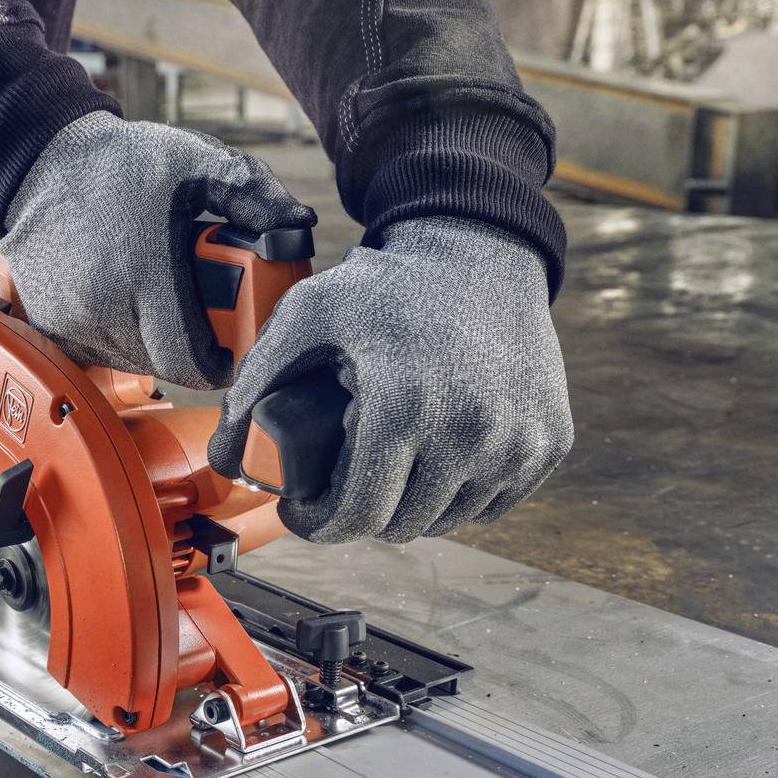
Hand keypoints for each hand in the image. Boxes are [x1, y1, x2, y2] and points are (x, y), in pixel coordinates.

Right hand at [0, 111, 314, 388]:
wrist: (37, 162)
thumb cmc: (119, 163)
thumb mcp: (195, 161)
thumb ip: (252, 192)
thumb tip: (299, 224)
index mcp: (146, 279)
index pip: (194, 363)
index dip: (222, 362)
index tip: (234, 345)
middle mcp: (106, 313)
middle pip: (169, 366)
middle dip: (194, 346)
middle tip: (205, 312)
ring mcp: (75, 326)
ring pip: (134, 362)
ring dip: (156, 341)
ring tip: (159, 294)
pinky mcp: (53, 329)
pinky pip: (100, 352)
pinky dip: (119, 335)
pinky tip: (122, 295)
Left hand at [208, 217, 573, 542]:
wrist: (482, 252)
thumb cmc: (388, 286)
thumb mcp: (307, 315)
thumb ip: (254, 385)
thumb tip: (227, 457)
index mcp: (403, 407)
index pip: (356, 516)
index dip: (319, 526)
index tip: (304, 511)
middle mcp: (470, 432)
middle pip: (399, 526)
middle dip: (359, 514)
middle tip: (340, 483)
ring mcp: (518, 442)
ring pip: (446, 520)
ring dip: (410, 506)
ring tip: (387, 465)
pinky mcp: (549, 443)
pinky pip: (492, 503)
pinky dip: (459, 493)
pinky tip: (435, 458)